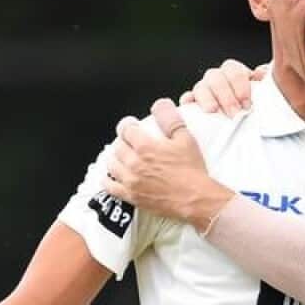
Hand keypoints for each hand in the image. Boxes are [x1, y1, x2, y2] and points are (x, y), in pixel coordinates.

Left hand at [105, 99, 234, 230]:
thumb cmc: (192, 171)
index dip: (127, 125)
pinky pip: (110, 186)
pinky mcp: (131, 196)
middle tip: (130, 142)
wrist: (196, 199)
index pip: (126, 129)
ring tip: (122, 157)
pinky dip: (108, 180)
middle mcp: (134, 163)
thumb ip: (170, 120)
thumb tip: (160, 105)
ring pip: (111, 164)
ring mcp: (131, 181)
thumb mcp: (186, 139)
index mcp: (146, 147)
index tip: (131, 126)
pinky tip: (111, 177)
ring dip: (115, 158)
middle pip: (118, 146)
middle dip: (123, 142)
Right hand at [178, 59, 268, 116]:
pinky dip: (187, 102)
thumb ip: (265, 83)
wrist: (245, 131)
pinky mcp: (193, 106)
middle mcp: (217, 80)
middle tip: (234, 113)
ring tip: (213, 111)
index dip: (239, 85)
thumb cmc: (256, 110)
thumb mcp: (265, 96)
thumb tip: (261, 72)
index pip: (232, 69)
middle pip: (215, 77)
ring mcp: (203, 91)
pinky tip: (189, 106)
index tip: (247, 103)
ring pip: (200, 87)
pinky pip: (186, 100)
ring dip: (207, 98)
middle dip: (225, 95)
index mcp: (234, 74)